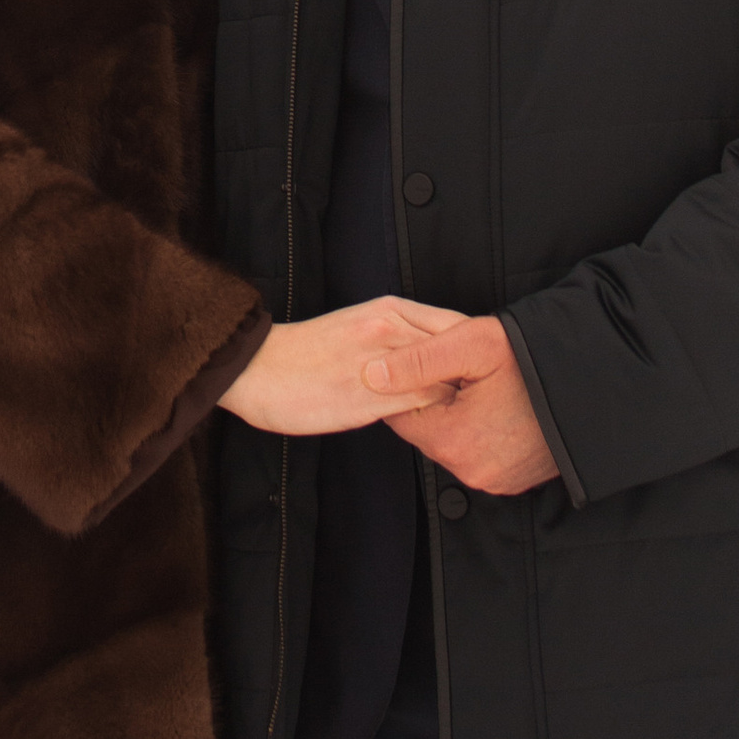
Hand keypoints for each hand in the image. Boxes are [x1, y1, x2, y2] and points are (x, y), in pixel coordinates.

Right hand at [219, 297, 460, 437]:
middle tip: (482, 401)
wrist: (255, 368)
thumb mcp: (358, 327)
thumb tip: (435, 358)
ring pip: (443, 380)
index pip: (456, 326)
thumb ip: (397, 337)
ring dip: (455, 400)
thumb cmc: (306, 354)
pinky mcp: (368, 397)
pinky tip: (427, 428)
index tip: (483, 376)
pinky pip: (419, 408)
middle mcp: (388, 329)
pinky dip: (431, 419)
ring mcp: (380, 363)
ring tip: (460, 419)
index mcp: (388, 309)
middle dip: (474, 377)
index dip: (475, 353)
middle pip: (458, 352)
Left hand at [365, 313, 559, 495]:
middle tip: (466, 370)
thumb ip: (416, 360)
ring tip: (489, 385)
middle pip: (427, 430)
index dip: (409, 383)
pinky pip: (481, 455)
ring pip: (453, 442)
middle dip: (436, 399)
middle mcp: (470, 471)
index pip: (400, 414)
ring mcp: (495, 481)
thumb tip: (370, 375)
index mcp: (453, 440)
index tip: (430, 362)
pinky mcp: (514, 482)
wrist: (594, 384)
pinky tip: (503, 405)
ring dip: (460, 415)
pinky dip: (483, 432)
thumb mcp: (471, 343)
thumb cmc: (534, 358)